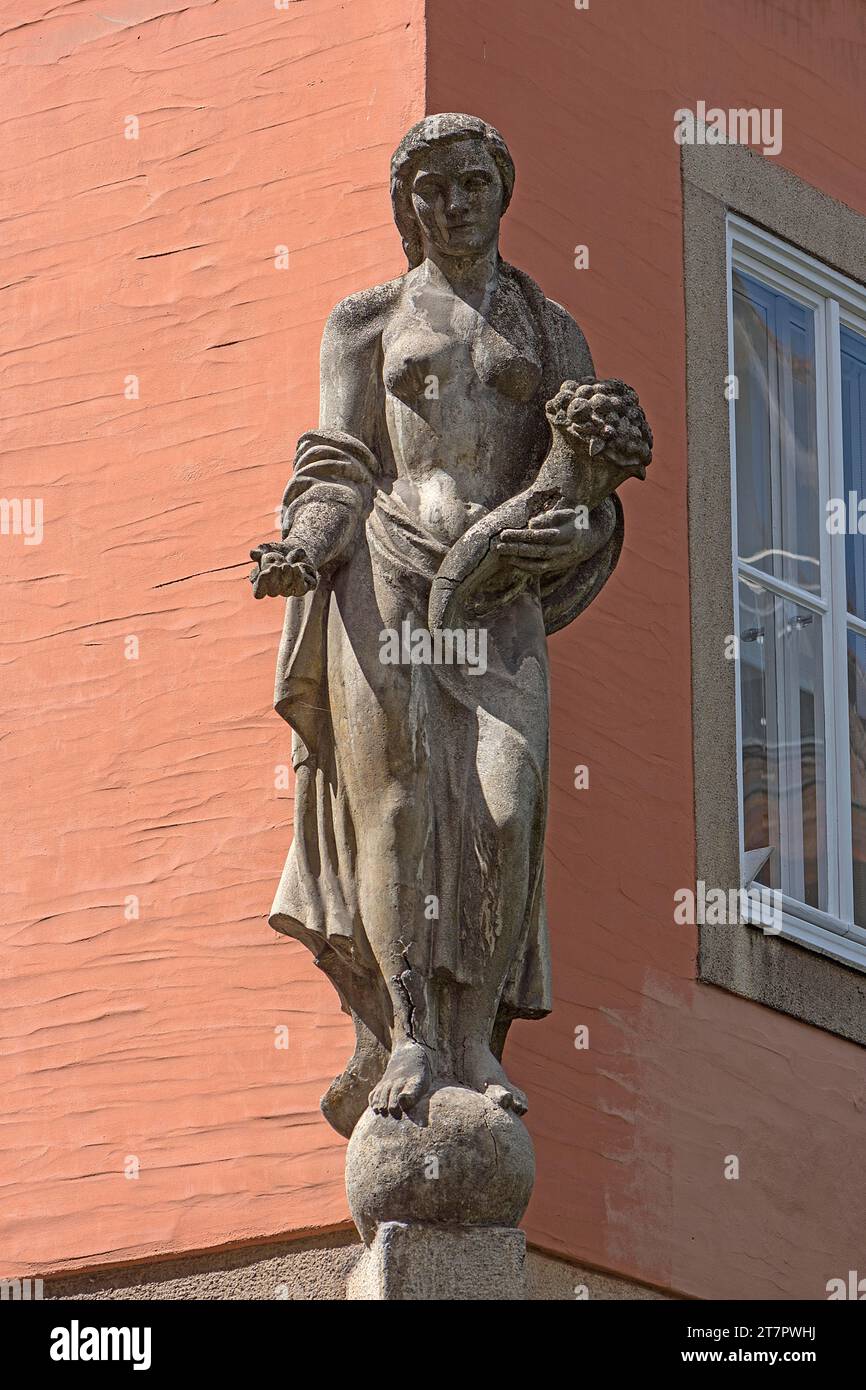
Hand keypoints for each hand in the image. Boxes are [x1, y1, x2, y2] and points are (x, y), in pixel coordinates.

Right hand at [249, 542, 317, 598]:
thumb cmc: (276, 551)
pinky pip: (304, 587)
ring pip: (290, 591)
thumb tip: (253, 554)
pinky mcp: (305, 587)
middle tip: (281, 566)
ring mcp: (291, 590)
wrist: (295, 549)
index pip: (259, 593)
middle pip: (274, 592)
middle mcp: (277, 589)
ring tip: (291, 565)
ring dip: (290, 577)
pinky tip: (300, 565)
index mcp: (263, 584)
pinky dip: (301, 575)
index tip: (265, 572)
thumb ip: (259, 552)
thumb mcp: (266, 548)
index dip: (261, 585)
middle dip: (277, 579)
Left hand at [495, 505, 613, 575]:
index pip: (544, 535)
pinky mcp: (556, 567)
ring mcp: (561, 561)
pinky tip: (511, 561)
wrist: (588, 542)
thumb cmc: (573, 523)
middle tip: (500, 542)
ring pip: (538, 562)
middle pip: (538, 549)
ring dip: (519, 558)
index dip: (525, 535)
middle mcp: (565, 549)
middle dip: (517, 546)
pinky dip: (524, 567)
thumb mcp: (568, 514)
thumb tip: (531, 523)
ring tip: (502, 552)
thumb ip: (551, 517)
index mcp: (569, 533)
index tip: (507, 532)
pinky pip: (539, 570)